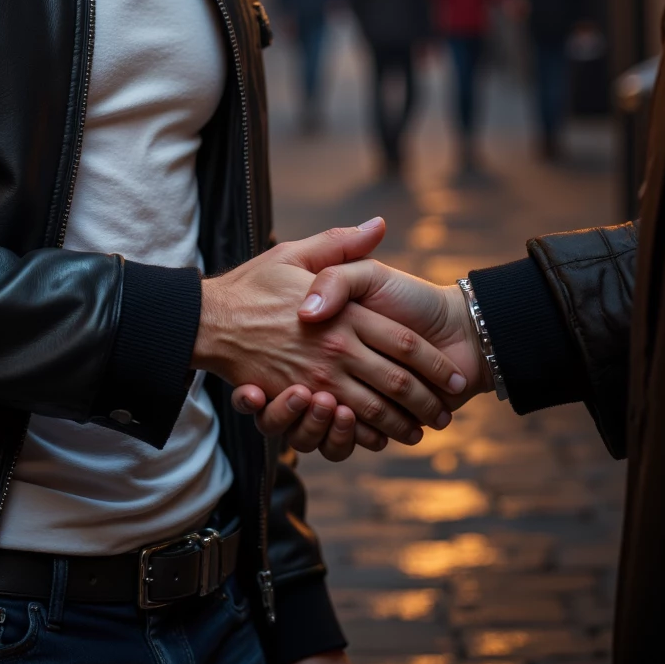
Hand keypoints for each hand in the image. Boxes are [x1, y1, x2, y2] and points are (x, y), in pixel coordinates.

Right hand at [195, 223, 466, 446]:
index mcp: (344, 314)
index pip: (403, 343)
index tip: (456, 376)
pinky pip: (340, 428)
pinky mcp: (301, 402)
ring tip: (421, 431)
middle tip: (446, 414)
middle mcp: (336, 349)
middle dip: (428, 402)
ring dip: (403, 425)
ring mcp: (319, 380)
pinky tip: (379, 439)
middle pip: (398, 383)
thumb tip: (379, 224)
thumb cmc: (254, 284)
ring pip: (374, 411)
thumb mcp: (296, 253)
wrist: (208, 319)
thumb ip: (341, 243)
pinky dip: (364, 437)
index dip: (435, 363)